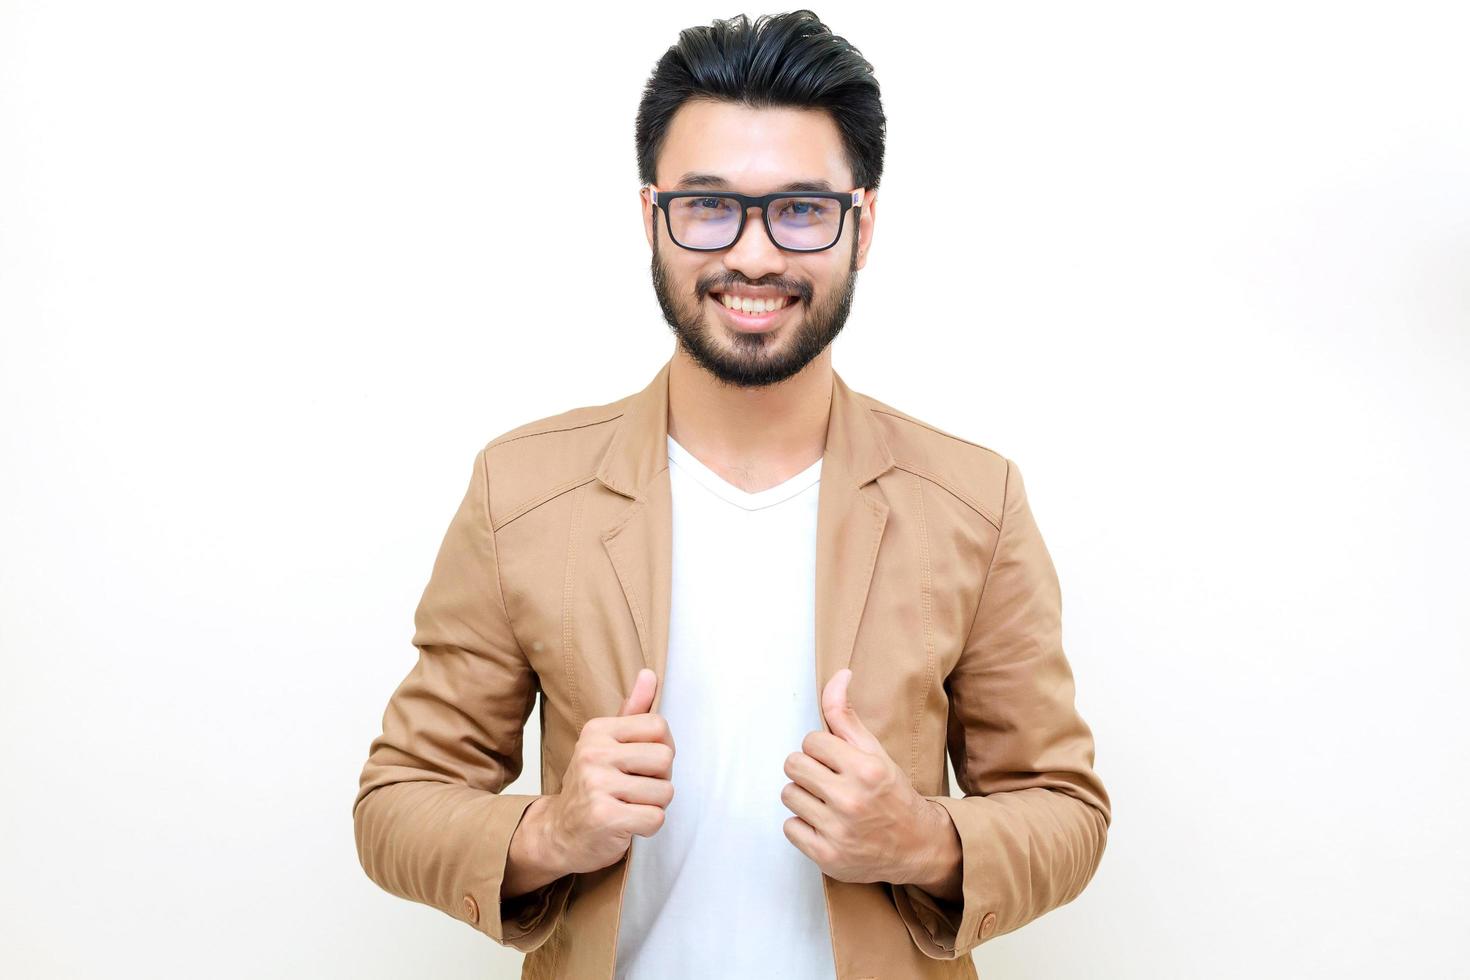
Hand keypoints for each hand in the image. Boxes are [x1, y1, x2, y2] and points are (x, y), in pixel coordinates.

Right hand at [538, 668, 675, 874]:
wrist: (559, 833)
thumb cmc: (592, 786)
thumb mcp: (607, 744)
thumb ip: (632, 711)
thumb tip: (650, 674)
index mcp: (598, 730)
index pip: (659, 726)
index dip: (661, 749)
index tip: (641, 764)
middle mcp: (594, 753)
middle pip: (665, 758)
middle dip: (660, 779)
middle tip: (635, 789)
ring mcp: (597, 785)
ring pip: (664, 792)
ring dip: (653, 805)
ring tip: (628, 806)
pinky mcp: (604, 817)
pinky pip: (655, 818)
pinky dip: (648, 827)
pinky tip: (626, 824)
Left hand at [780, 668, 941, 885]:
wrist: (917, 846)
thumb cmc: (892, 794)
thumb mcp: (874, 751)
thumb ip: (847, 715)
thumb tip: (838, 675)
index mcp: (865, 769)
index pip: (810, 740)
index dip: (820, 749)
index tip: (835, 761)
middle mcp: (852, 800)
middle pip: (793, 766)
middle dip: (808, 770)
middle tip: (828, 781)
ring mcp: (838, 831)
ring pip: (789, 795)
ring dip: (803, 798)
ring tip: (827, 803)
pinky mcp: (827, 856)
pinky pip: (789, 828)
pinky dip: (803, 826)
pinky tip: (824, 825)